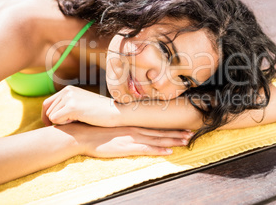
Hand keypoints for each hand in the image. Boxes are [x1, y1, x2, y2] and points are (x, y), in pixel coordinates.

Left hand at [42, 86, 118, 126]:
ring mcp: (69, 97)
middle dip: (55, 120)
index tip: (54, 126)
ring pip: (51, 116)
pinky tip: (78, 121)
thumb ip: (67, 107)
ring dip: (62, 123)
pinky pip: (55, 120)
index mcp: (69, 89)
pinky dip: (64, 125)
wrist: (117, 112)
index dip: (47, 117)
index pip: (47, 104)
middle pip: (47, 111)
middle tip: (72, 123)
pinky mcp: (72, 106)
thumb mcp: (82, 106)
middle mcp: (67, 90)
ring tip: (78, 121)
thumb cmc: (101, 113)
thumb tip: (48, 119)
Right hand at [68, 123, 192, 157]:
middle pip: (161, 131)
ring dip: (174, 140)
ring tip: (187, 141)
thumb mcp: (112, 125)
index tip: (182, 126)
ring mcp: (133, 138)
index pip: (156, 126)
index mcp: (133, 124)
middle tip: (192, 133)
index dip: (170, 127)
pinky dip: (160, 150)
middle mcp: (136, 129)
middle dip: (177, 133)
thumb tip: (130, 128)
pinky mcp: (128, 147)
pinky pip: (147, 149)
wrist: (84, 134)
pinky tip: (170, 151)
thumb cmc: (95, 130)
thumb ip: (123, 127)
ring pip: (158, 139)